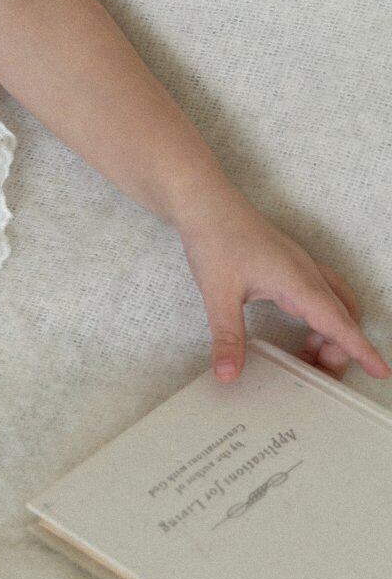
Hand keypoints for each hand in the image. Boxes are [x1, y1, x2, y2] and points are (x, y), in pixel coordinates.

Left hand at [178, 192, 391, 383]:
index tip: (381, 370)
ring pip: (334, 306)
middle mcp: (306, 273)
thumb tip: (228, 374)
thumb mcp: (218, 293)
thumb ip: (227, 337)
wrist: (205, 200)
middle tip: (319, 378)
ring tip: (308, 361)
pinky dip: (320, 319)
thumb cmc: (215, 237)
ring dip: (331, 334)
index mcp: (298, 281)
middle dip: (340, 351)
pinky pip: (321, 295)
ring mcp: (300, 267)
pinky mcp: (289, 265)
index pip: (339, 323)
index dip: (361, 349)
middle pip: (341, 318)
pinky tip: (300, 333)